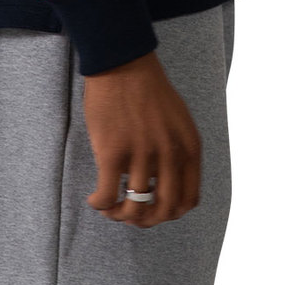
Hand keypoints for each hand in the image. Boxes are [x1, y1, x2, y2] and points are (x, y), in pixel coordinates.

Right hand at [81, 51, 201, 228]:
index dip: (171, 213)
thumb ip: (179, 151)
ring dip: (120, 216)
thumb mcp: (179, 120)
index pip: (189, 199)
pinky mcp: (112, 152)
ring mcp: (141, 154)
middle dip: (147, 221)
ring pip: (134, 208)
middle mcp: (169, 154)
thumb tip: (168, 186)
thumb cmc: (148, 89)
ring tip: (111, 209)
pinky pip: (106, 196)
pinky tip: (95, 200)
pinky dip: (100, 205)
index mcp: (188, 147)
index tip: (155, 211)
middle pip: (163, 210)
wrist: (122, 63)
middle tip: (131, 216)